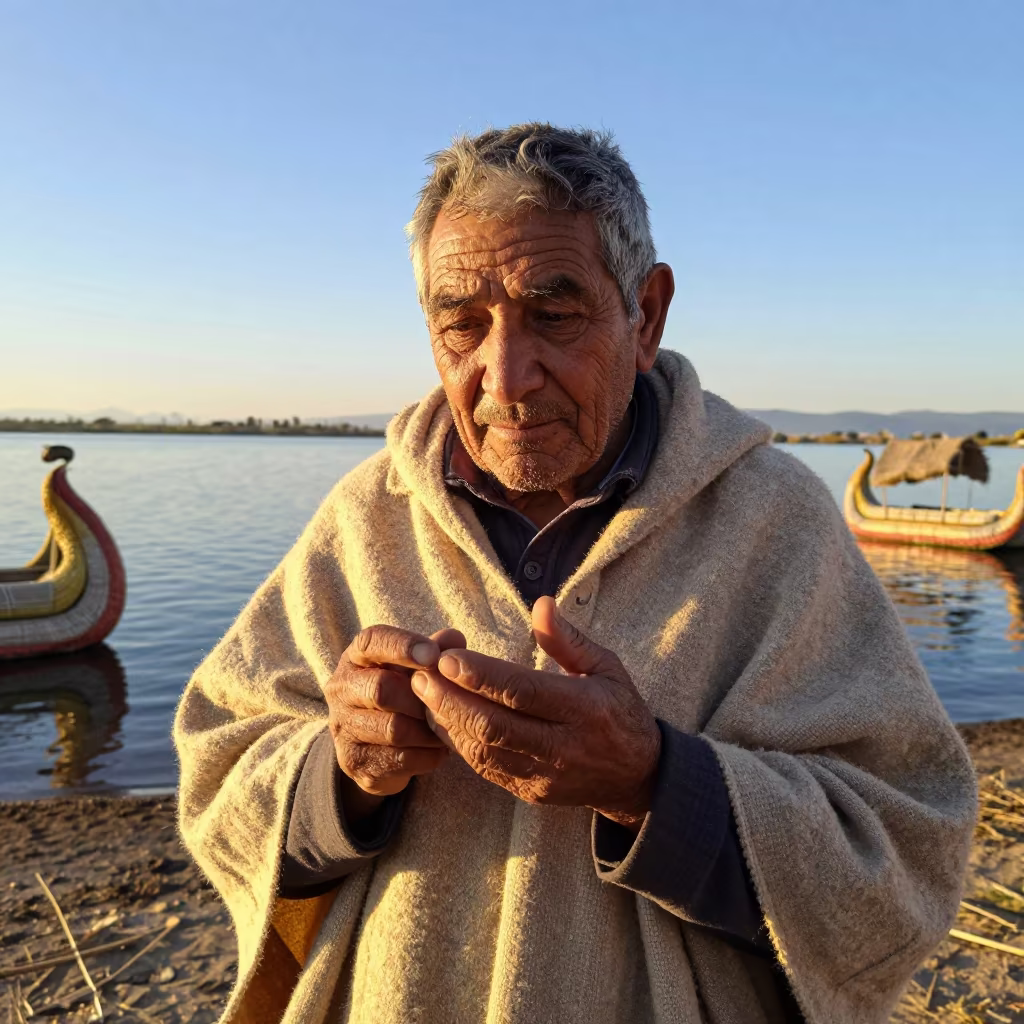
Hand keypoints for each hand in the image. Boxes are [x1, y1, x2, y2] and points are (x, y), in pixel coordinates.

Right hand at [325, 625, 466, 820]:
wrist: (377, 744)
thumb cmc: (403, 691)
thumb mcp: (416, 666)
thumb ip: (435, 649)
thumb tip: (453, 639)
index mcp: (355, 658)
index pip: (371, 641)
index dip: (403, 646)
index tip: (433, 655)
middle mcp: (341, 690)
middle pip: (381, 689)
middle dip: (420, 697)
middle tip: (444, 702)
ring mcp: (343, 728)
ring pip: (393, 729)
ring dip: (428, 729)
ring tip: (448, 727)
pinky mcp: (353, 762)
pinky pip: (399, 759)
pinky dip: (427, 754)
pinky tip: (438, 748)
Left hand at [411, 597, 660, 830]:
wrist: (636, 778)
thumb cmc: (619, 710)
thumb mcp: (607, 667)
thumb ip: (569, 639)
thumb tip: (541, 604)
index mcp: (585, 710)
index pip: (525, 692)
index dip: (483, 676)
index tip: (448, 658)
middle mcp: (564, 747)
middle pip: (496, 725)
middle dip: (452, 699)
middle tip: (421, 674)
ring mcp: (545, 775)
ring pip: (485, 751)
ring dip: (448, 721)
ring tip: (423, 692)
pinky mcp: (530, 792)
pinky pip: (486, 769)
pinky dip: (459, 743)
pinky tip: (442, 718)